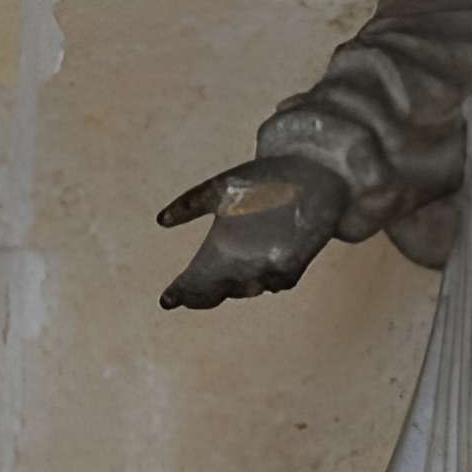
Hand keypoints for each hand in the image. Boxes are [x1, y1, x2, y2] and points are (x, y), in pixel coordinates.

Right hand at [157, 153, 346, 308]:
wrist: (310, 171)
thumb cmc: (262, 180)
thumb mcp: (222, 188)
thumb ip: (192, 203)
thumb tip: (161, 220)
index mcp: (220, 249)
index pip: (196, 280)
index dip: (182, 292)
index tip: (167, 300)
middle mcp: (242, 263)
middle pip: (219, 290)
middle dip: (205, 294)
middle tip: (194, 293)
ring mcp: (269, 264)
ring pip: (250, 287)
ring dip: (240, 287)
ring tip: (229, 282)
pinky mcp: (297, 259)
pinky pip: (283, 279)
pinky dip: (275, 279)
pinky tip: (267, 275)